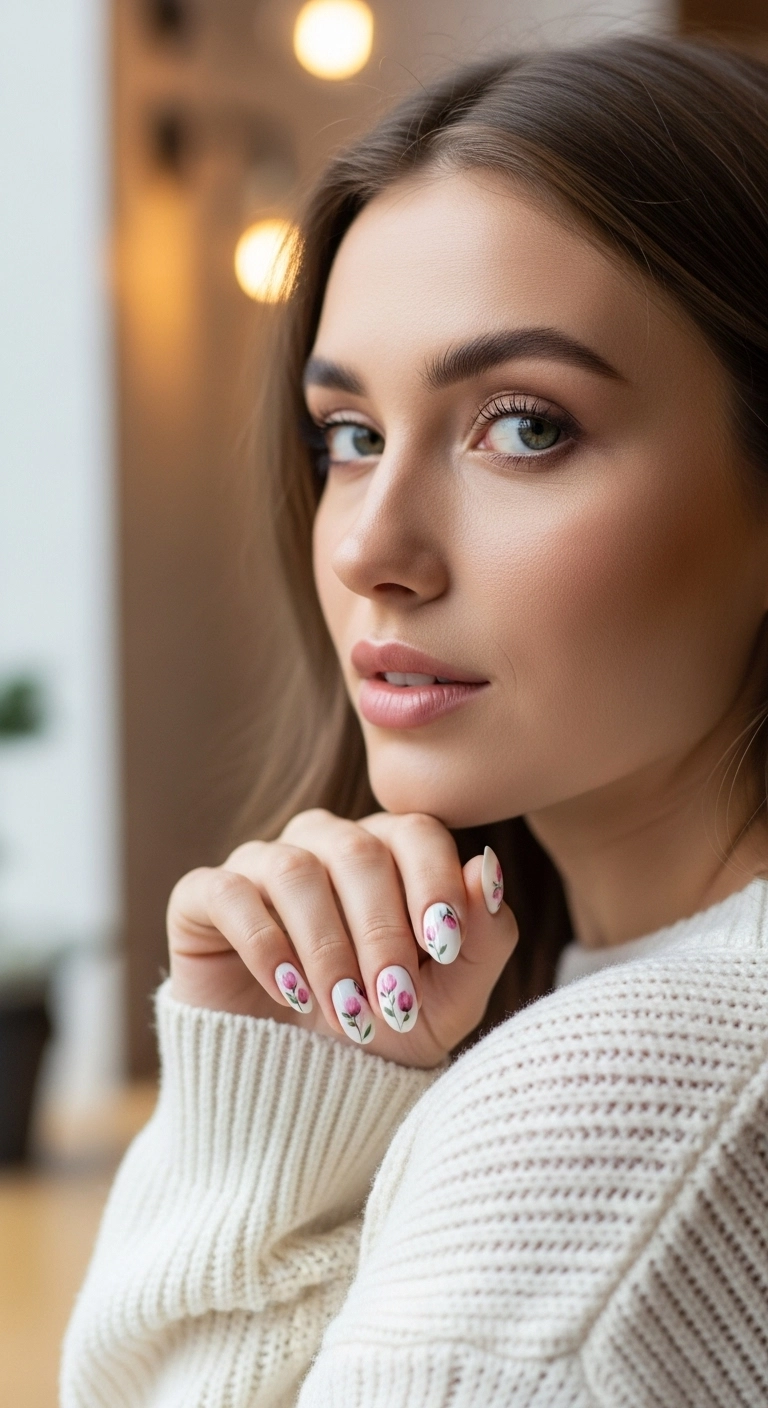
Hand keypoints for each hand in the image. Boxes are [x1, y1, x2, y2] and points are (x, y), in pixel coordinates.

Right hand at [167, 810, 516, 1067]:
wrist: (302, 1093)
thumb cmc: (383, 1032)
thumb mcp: (450, 1000)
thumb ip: (483, 935)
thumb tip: (487, 867)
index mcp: (388, 852)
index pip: (416, 831)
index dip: (432, 883)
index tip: (441, 948)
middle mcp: (325, 843)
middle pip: (357, 851)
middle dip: (381, 933)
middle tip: (391, 1002)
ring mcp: (261, 864)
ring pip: (295, 869)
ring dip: (326, 947)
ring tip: (342, 1011)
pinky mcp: (203, 898)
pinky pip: (229, 893)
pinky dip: (264, 943)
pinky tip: (288, 993)